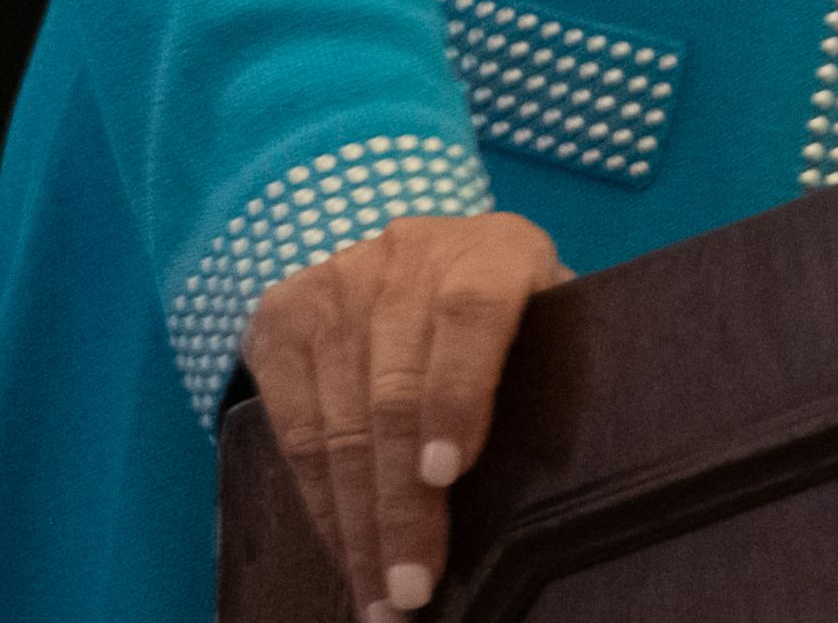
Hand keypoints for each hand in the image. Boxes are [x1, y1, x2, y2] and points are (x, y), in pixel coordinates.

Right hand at [243, 208, 570, 617]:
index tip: (448, 474)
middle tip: (412, 588)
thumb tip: (553, 469)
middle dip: (401, 505)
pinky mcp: (282, 318)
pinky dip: (319, 502)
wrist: (424, 252)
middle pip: (395, 393)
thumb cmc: (510, 312)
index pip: (472, 315)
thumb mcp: (547, 320)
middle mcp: (410, 256)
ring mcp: (338, 283)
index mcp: (493, 250)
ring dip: (356, 523)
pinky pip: (292, 430)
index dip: (457, 394)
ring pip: (338, 425)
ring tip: (377, 593)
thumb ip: (554, 368)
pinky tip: (342, 549)